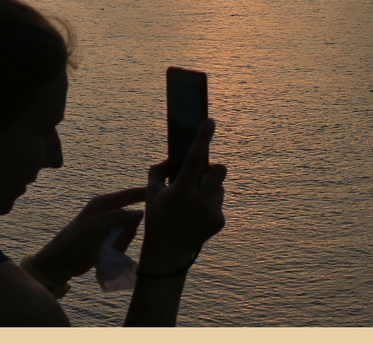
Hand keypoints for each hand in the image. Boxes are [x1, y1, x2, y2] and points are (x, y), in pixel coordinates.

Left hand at [28, 187, 145, 285]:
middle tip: (117, 241)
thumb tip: (140, 212)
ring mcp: (108, 227)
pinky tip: (108, 252)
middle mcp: (107, 212)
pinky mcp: (108, 239)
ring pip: (129, 231)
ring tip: (109, 247)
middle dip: (128, 231)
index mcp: (103, 203)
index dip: (143, 193)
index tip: (159, 191)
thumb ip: (119, 217)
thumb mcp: (97, 226)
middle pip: (132, 217)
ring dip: (122, 241)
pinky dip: (119, 248)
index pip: (128, 195)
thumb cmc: (77, 239)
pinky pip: (123, 241)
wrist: (64, 260)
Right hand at [138, 117, 225, 274]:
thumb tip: (173, 158)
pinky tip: (196, 214)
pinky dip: (209, 202)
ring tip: (192, 200)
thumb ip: (159, 171)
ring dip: (209, 186)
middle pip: (219, 170)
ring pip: (219, 186)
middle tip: (201, 172)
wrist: (168, 252)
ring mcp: (212, 212)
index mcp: (182, 190)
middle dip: (213, 167)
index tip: (210, 121)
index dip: (203, 138)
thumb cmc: (157, 217)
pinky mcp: (220, 221)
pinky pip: (218, 201)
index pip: (196, 158)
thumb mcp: (152, 192)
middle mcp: (200, 201)